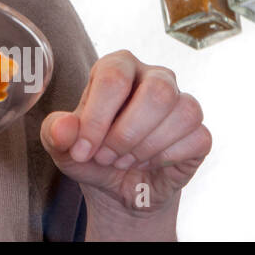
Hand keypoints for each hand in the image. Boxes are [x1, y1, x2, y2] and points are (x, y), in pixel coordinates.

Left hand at [39, 49, 210, 219]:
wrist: (119, 187)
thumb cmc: (91, 155)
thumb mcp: (63, 147)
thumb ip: (56, 132)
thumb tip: (66, 127)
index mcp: (117, 66)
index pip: (114, 78)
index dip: (97, 118)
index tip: (83, 150)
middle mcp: (154, 77)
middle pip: (157, 92)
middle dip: (127, 134)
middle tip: (106, 156)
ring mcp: (181, 102)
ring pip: (181, 113)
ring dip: (146, 147)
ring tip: (124, 160)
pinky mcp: (199, 132)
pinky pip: (196, 138)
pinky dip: (167, 158)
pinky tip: (149, 163)